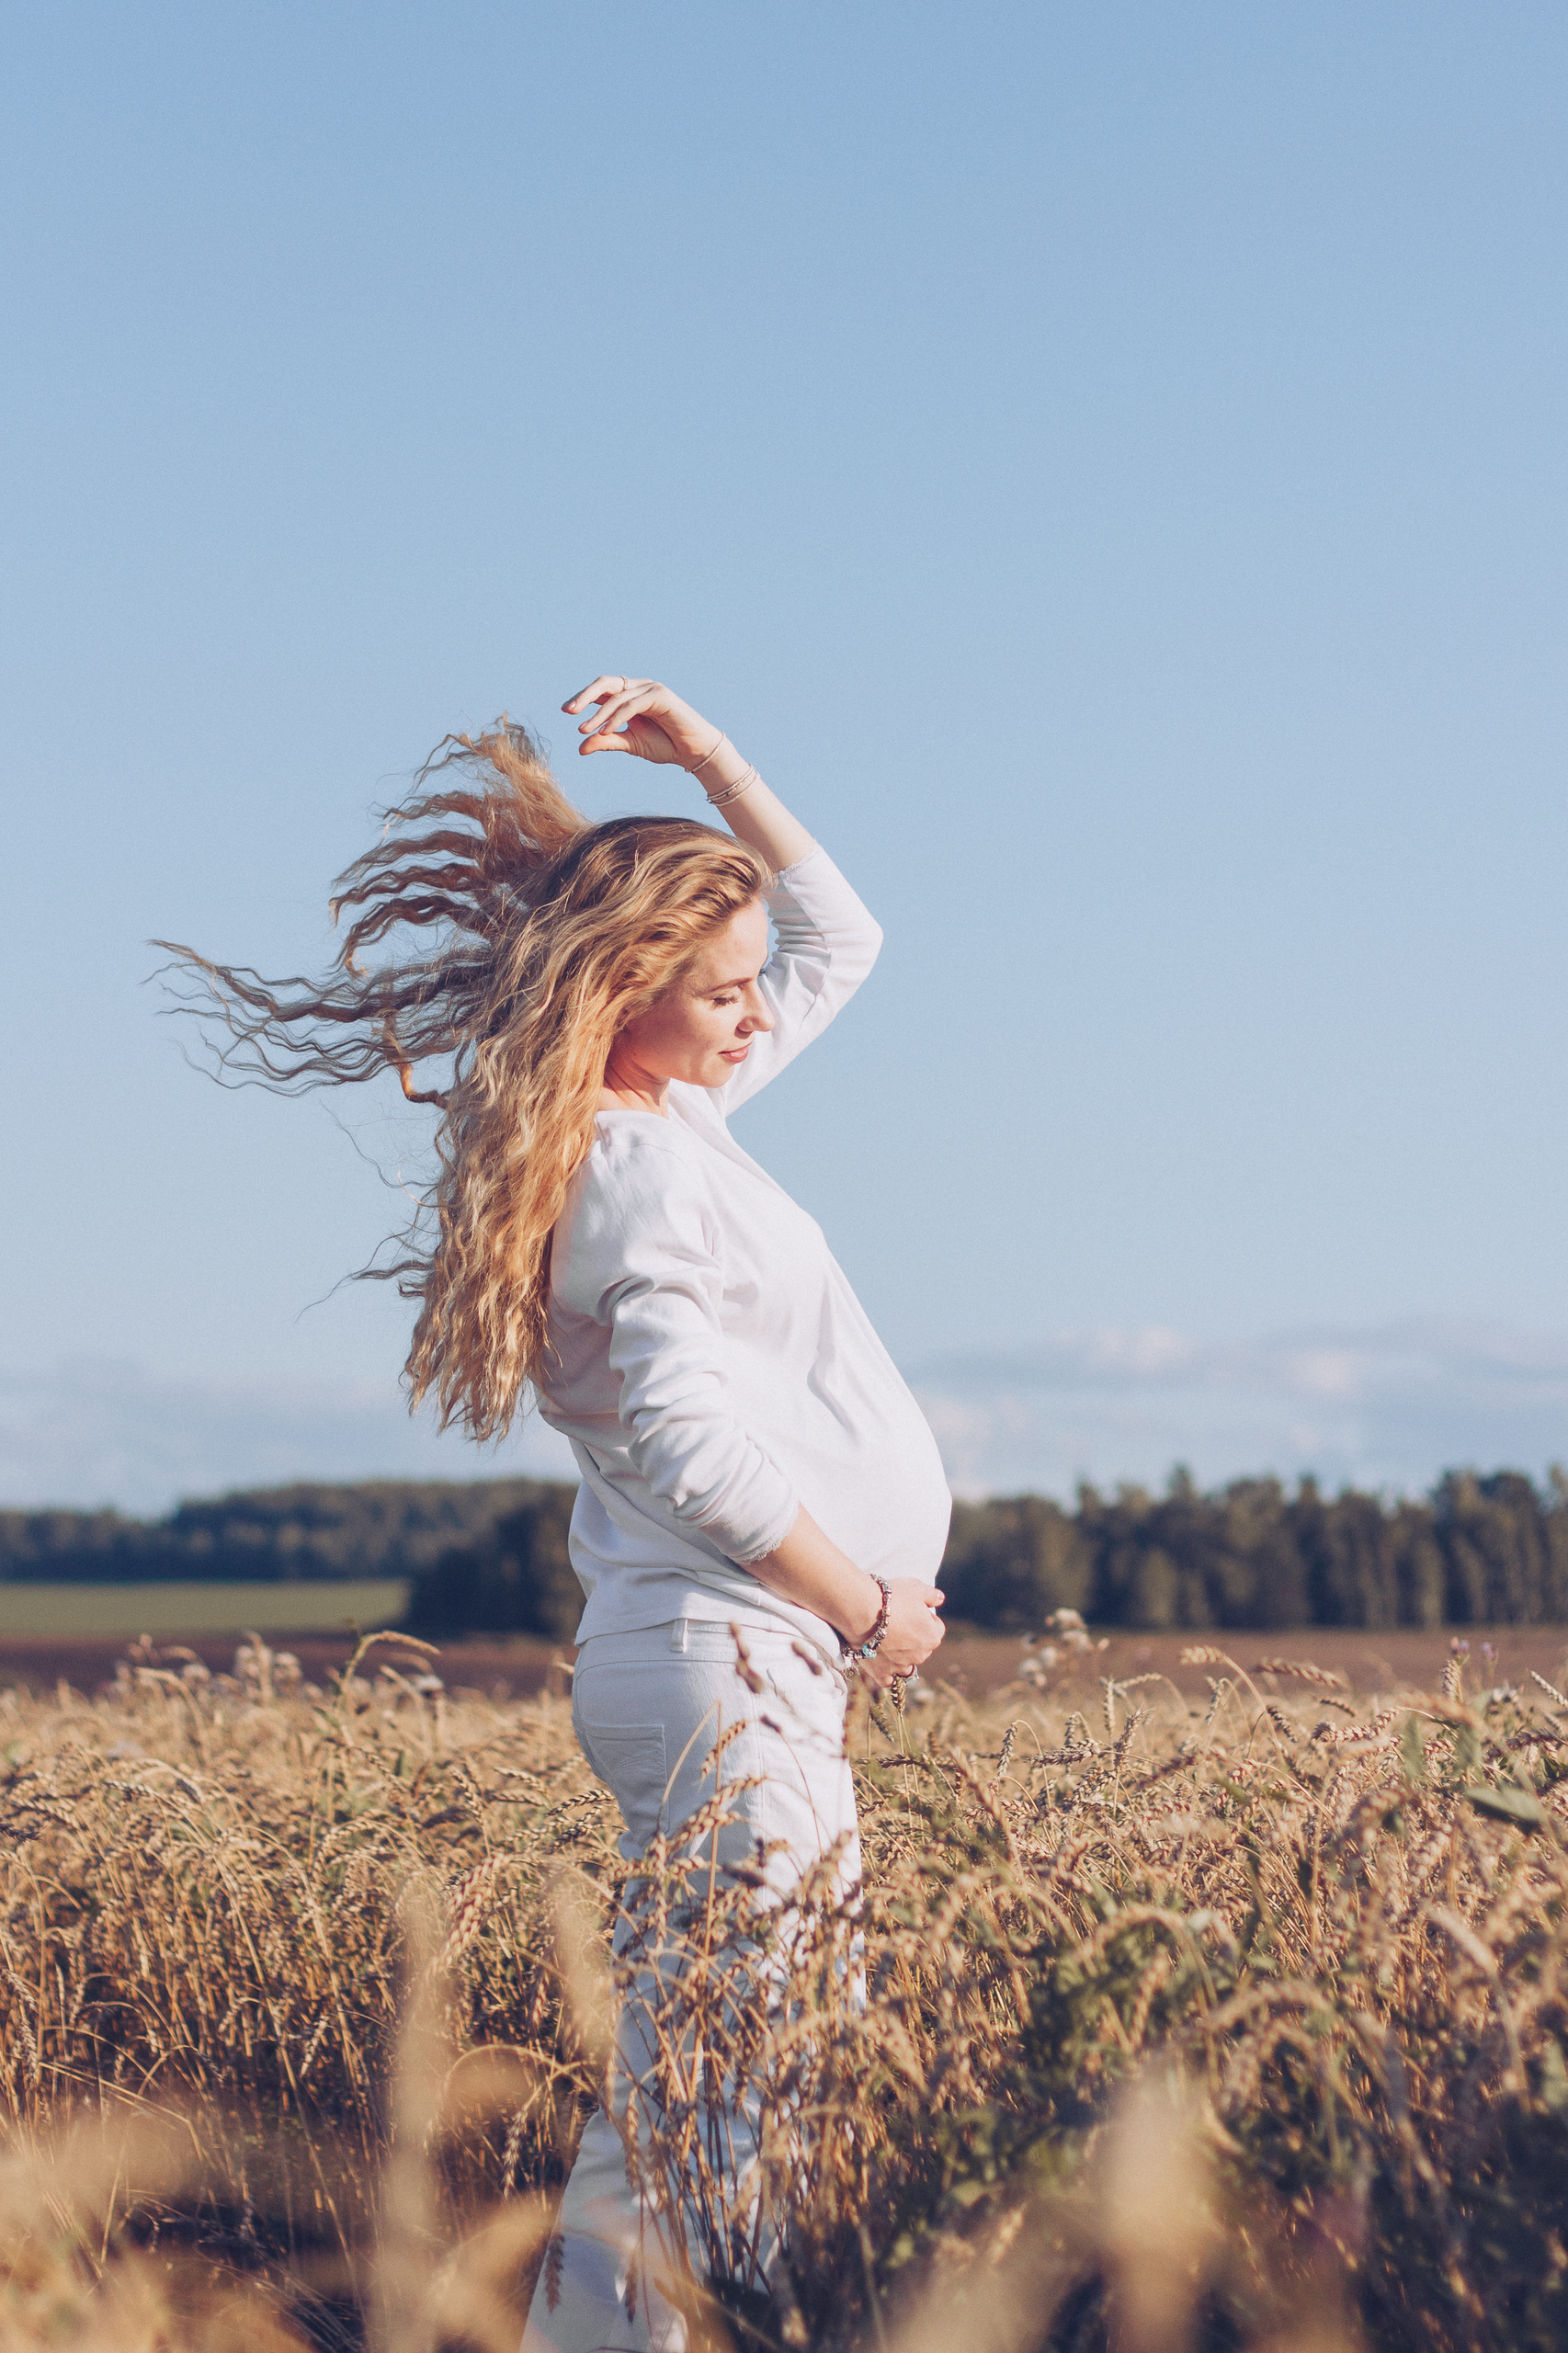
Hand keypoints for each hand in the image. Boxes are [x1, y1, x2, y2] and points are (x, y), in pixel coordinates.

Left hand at [562, 675, 722, 770]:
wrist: (693, 752)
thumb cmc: (665, 745)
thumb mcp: (630, 744)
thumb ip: (606, 741)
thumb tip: (580, 747)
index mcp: (630, 696)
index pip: (602, 692)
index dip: (583, 698)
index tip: (566, 711)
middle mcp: (638, 688)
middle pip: (605, 684)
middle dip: (585, 696)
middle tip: (569, 711)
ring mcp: (650, 688)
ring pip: (617, 696)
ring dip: (598, 714)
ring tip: (584, 730)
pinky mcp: (660, 695)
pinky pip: (632, 705)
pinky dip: (616, 718)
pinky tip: (604, 731)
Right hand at [863, 1578, 945, 1689]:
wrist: (862, 1610)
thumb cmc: (891, 1597)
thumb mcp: (916, 1587)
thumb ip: (932, 1595)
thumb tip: (941, 1599)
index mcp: (932, 1636)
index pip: (936, 1628)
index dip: (925, 1617)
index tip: (912, 1610)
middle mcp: (920, 1655)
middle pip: (922, 1648)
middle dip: (913, 1638)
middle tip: (896, 1623)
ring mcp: (900, 1666)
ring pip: (906, 1666)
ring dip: (901, 1658)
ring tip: (886, 1643)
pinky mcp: (881, 1673)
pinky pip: (888, 1679)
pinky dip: (886, 1673)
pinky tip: (880, 1663)